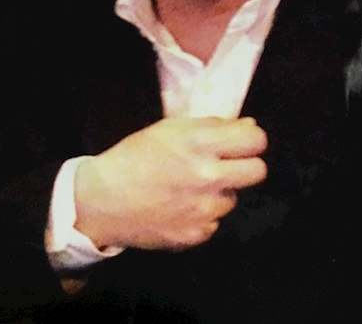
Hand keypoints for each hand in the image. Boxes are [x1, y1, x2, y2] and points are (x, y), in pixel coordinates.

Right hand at [74, 116, 266, 250]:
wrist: (103, 201)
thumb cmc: (135, 156)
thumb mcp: (170, 129)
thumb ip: (213, 126)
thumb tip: (249, 127)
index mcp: (200, 143)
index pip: (256, 141)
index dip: (253, 140)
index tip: (243, 143)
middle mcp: (208, 176)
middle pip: (258, 172)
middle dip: (246, 166)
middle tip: (226, 166)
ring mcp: (204, 209)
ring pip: (234, 198)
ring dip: (220, 192)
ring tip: (191, 188)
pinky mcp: (197, 235)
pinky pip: (215, 221)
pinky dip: (203, 215)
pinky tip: (181, 207)